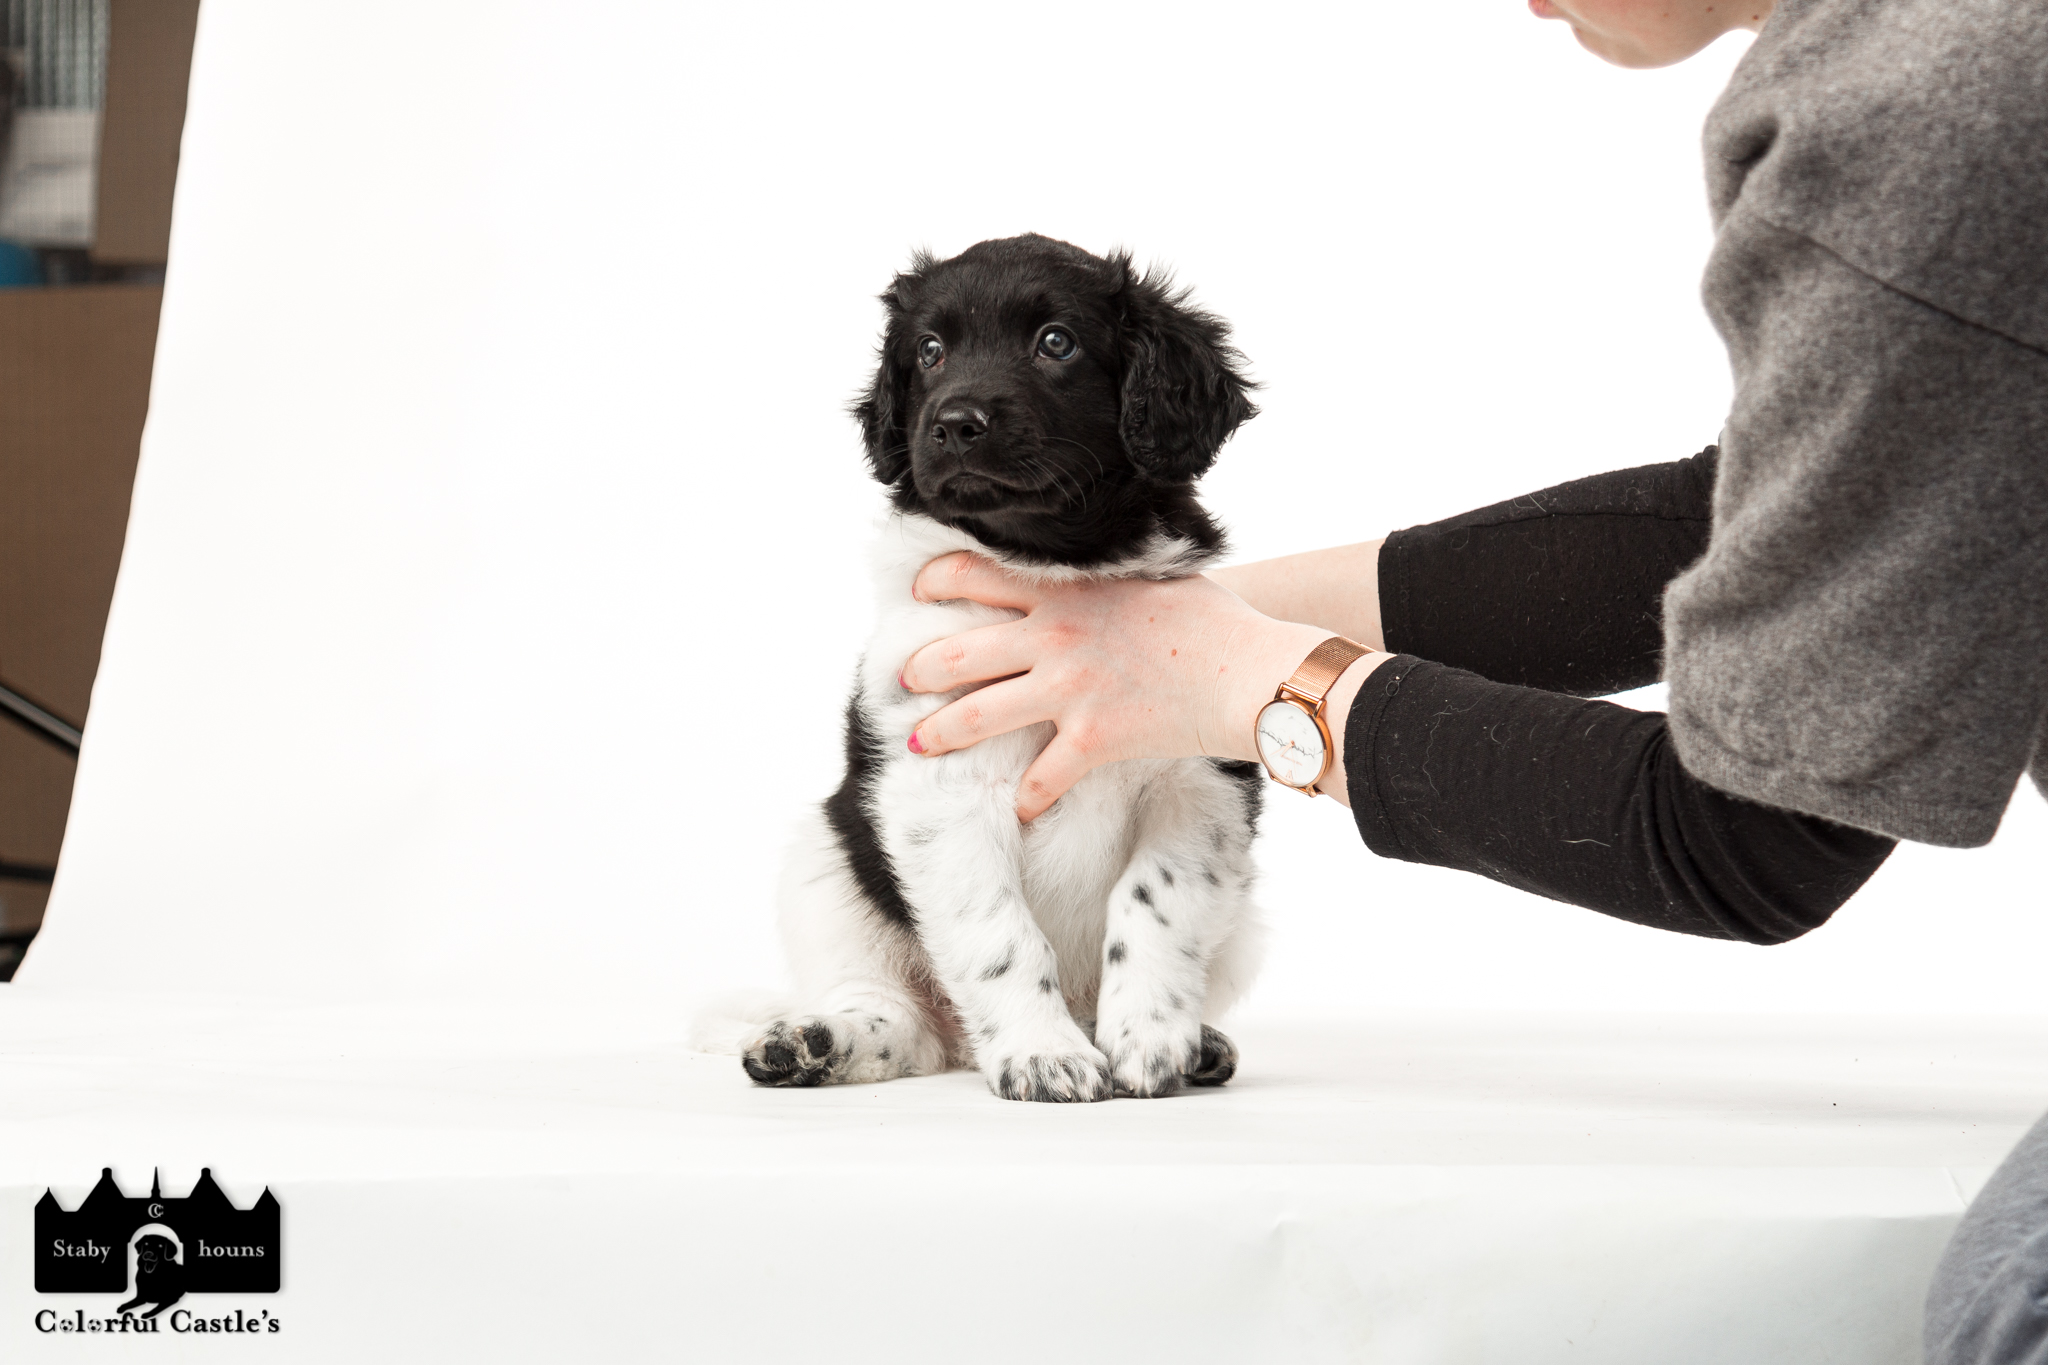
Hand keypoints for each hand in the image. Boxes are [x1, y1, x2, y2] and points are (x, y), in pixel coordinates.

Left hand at [899, 552, 1353, 820]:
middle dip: (920, 669)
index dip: (935, 581)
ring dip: (942, 732)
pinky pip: (1041, 778)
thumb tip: (1098, 556)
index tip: (919, 592)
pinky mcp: (1092, 740)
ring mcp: (1070, 691)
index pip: (974, 572)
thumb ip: (1109, 570)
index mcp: (1066, 589)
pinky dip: (1026, 798)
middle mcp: (1055, 637)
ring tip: (920, 744)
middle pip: (960, 653)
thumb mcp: (1154, 573)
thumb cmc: (1214, 620)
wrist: (1250, 672)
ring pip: (979, 716)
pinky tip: (1018, 809)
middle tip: (904, 680)